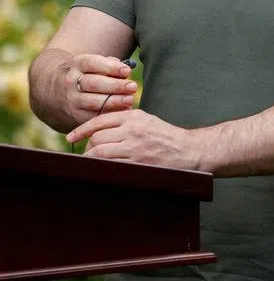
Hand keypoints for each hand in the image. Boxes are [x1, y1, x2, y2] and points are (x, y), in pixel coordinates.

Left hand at [66, 109, 203, 171]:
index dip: (81, 130)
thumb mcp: (147, 120)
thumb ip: (126, 121)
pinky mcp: (137, 162)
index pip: (100, 120)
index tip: (70, 137)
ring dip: (92, 158)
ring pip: (100, 151)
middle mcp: (133, 129)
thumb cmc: (166, 136)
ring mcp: (134, 147)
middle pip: (97, 137)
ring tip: (92, 162)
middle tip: (88, 153)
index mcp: (134, 116)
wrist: (189, 150)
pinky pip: (110, 165)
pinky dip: (101, 167)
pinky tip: (101, 169)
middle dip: (88, 147)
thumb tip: (99, 128)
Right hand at [68, 54, 136, 123]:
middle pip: (93, 83)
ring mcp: (72, 99)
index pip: (92, 63)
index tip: (128, 71)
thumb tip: (127, 72)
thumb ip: (112, 65)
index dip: (111, 67)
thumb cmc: (92, 74)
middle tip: (133, 87)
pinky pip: (92, 116)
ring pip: (92, 101)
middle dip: (115, 86)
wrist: (64, 91)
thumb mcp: (97, 64)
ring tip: (129, 100)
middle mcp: (72, 81)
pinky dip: (109, 114)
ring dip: (113, 101)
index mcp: (79, 64)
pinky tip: (123, 111)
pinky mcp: (76, 115)